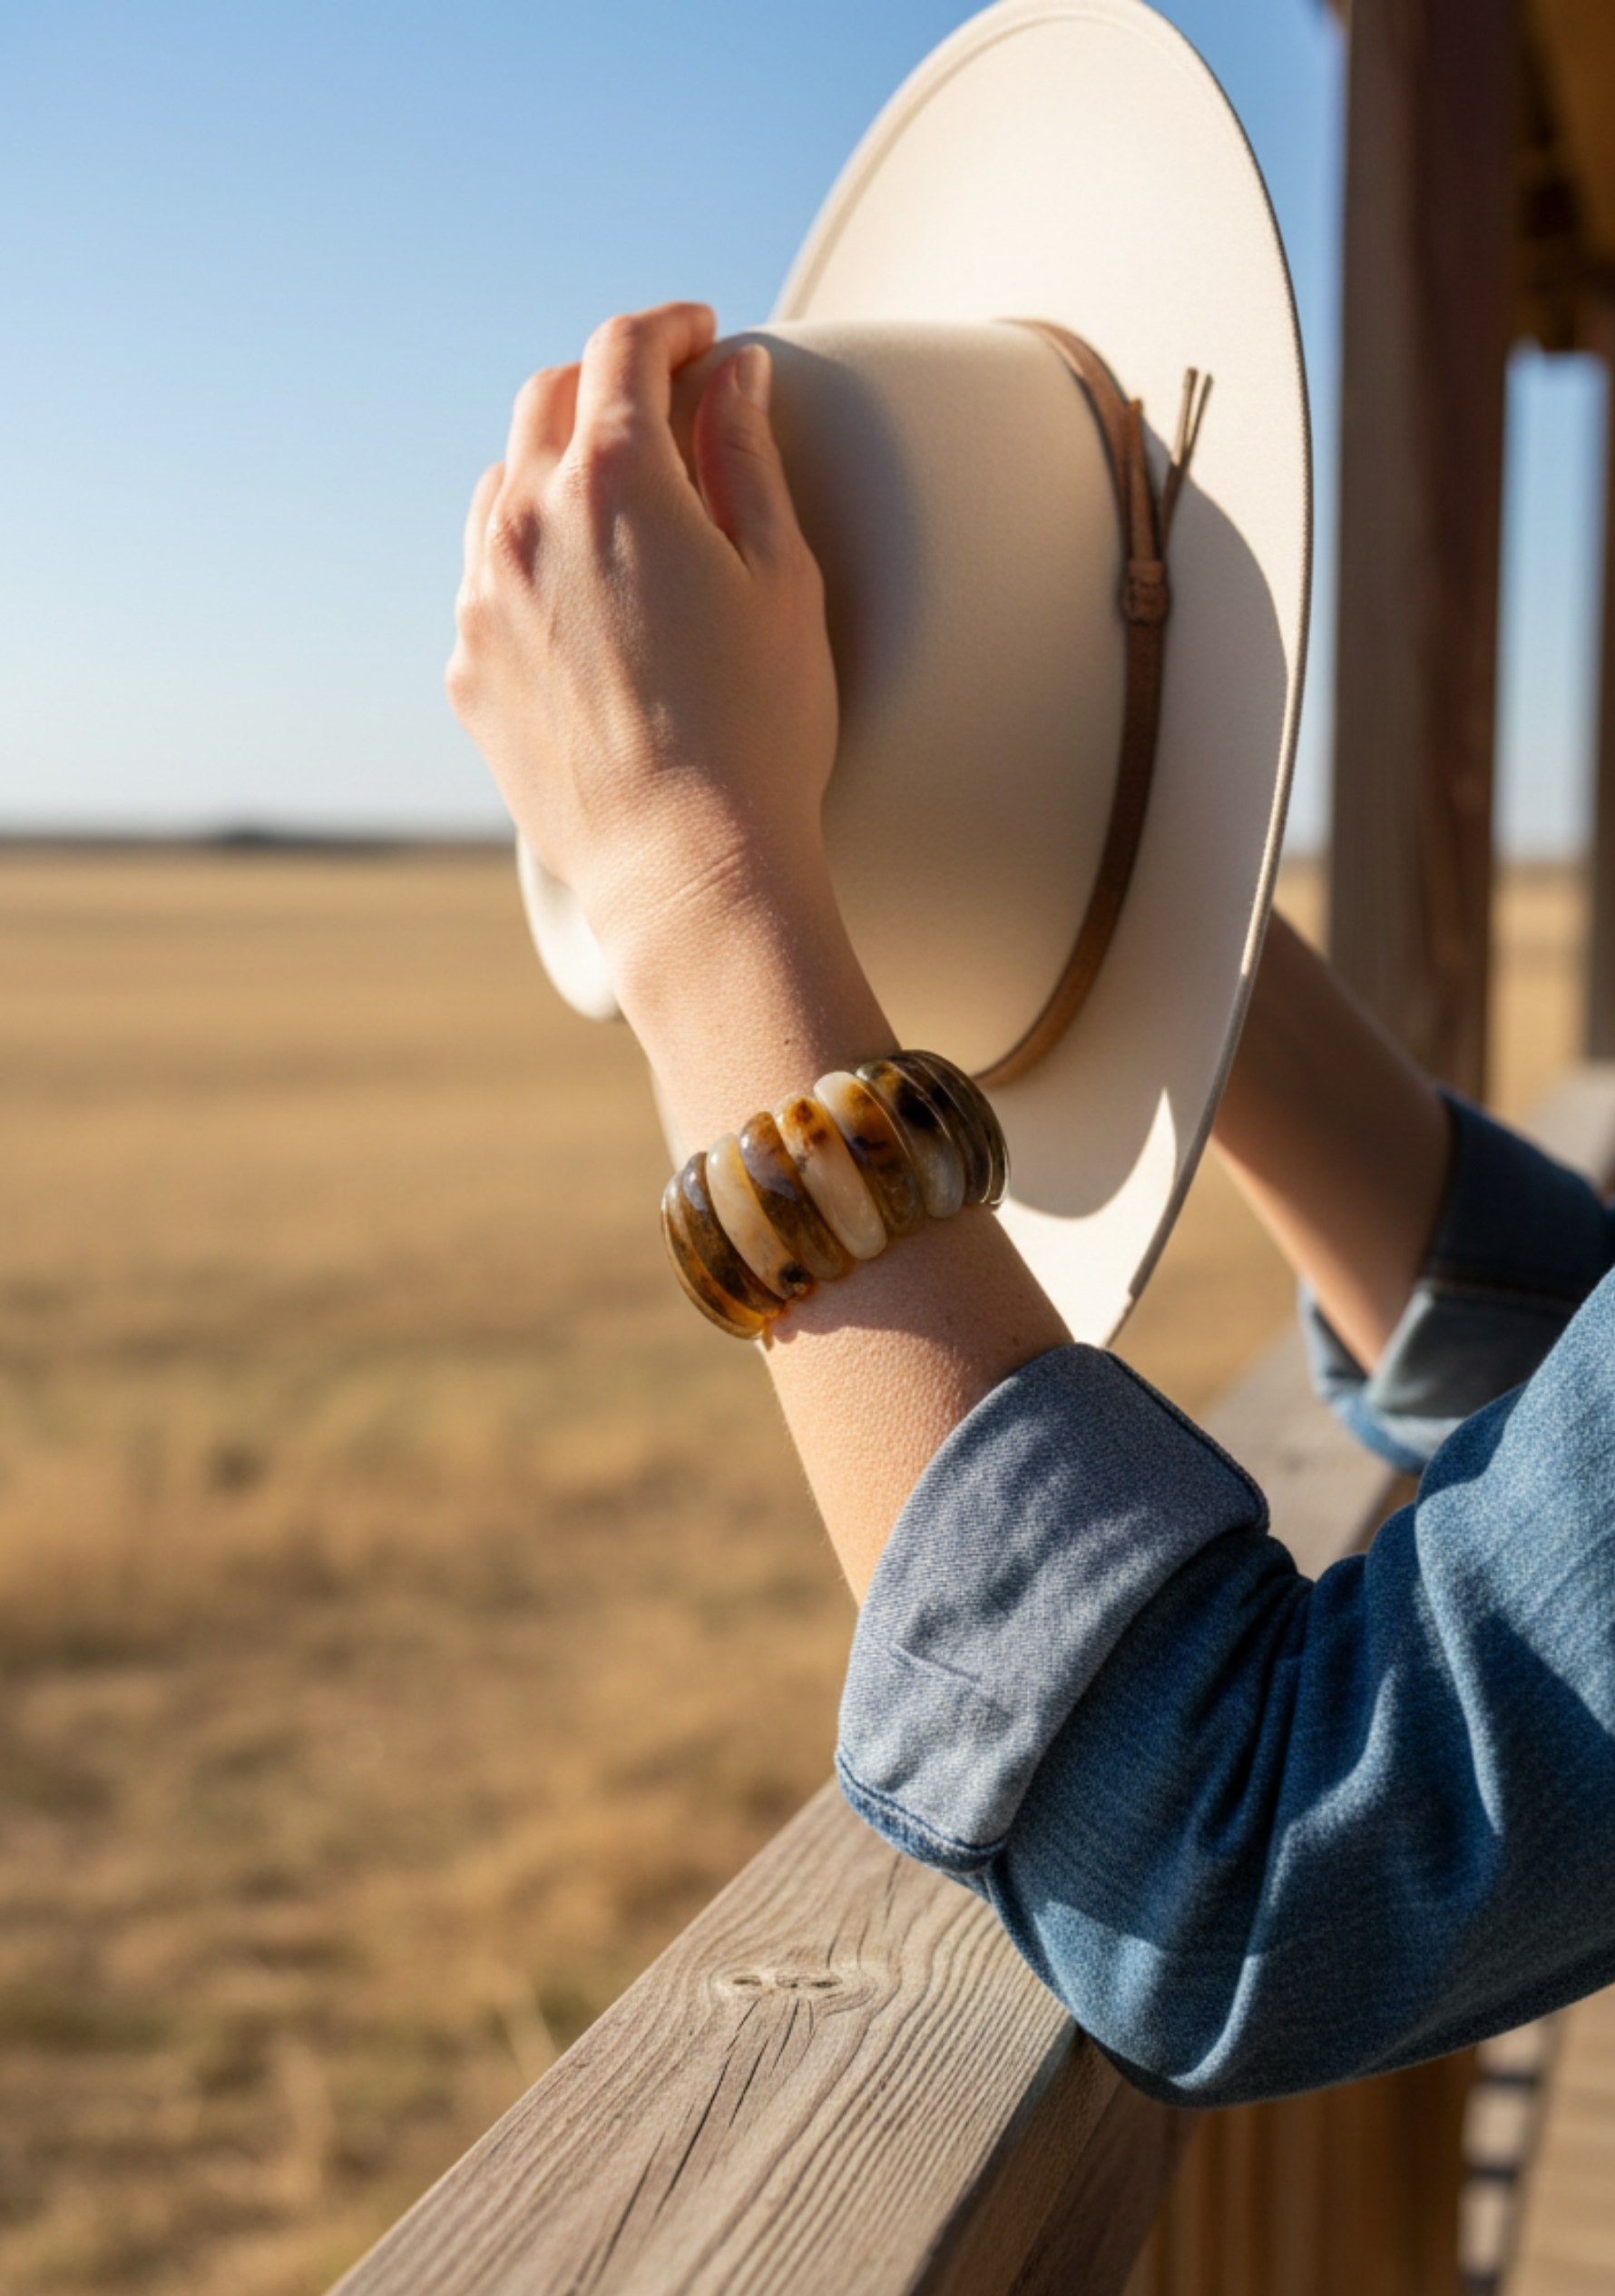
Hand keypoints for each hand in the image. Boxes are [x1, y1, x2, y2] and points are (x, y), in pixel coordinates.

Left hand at [446, 301, 837, 980]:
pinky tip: (581, 591)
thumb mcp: (782, 577)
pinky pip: (487, 576)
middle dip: (609, 382)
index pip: (624, 349)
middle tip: (664, 400)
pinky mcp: (468, 670)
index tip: (702, 338)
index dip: (670, 329)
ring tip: (617, 496)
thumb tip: (733, 378)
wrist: (687, 867)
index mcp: (613, 479)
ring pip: (503, 484)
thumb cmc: (758, 730)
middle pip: (549, 400)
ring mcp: (483, 597)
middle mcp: (526, 522)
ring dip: (557, 464)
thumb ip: (747, 458)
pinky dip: (530, 553)